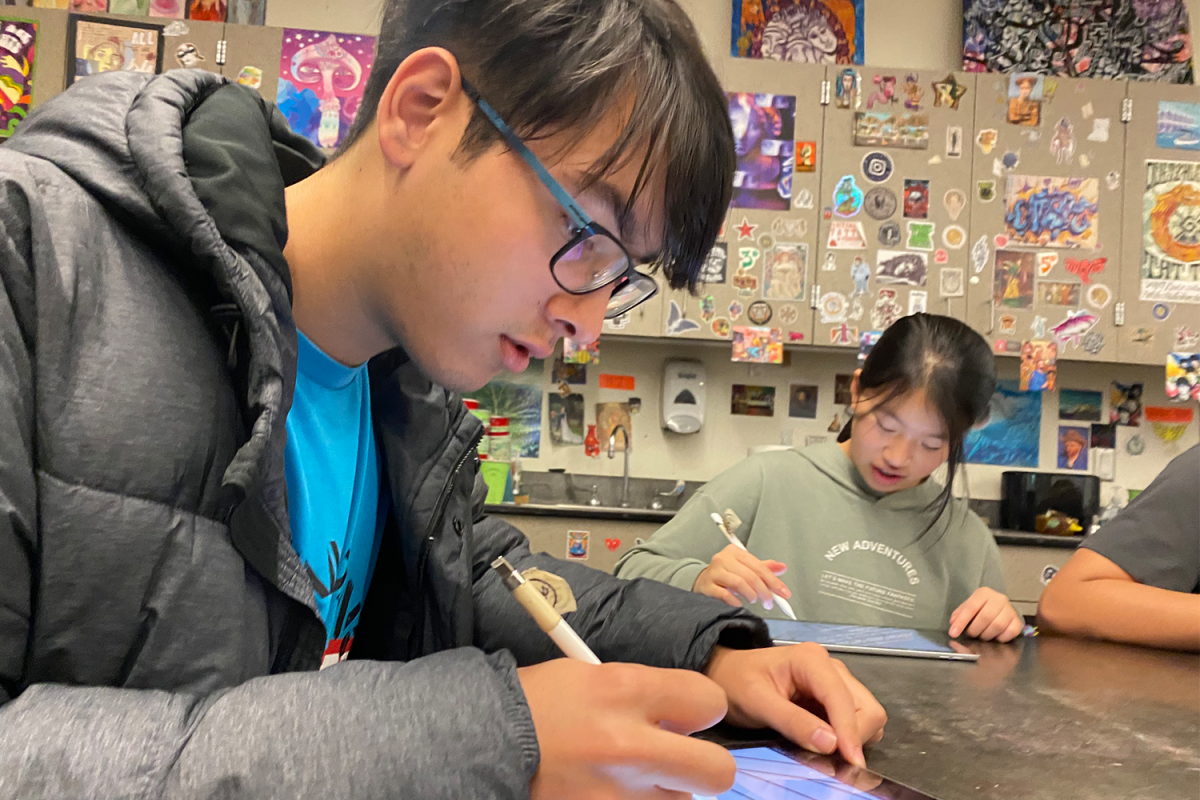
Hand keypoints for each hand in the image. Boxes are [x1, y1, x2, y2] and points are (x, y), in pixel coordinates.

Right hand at [519, 659, 735, 798]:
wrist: (485, 741)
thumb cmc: (539, 703)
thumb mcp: (593, 675)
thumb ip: (645, 692)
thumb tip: (684, 714)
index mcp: (626, 691)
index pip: (709, 702)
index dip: (701, 709)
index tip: (687, 714)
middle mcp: (629, 745)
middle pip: (716, 771)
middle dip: (704, 764)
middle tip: (679, 758)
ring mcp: (618, 794)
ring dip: (662, 790)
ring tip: (626, 775)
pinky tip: (609, 790)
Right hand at [693, 544, 789, 610]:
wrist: (703, 581)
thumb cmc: (727, 574)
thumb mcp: (746, 568)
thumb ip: (764, 568)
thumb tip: (782, 567)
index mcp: (735, 552)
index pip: (758, 566)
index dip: (773, 581)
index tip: (784, 593)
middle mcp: (723, 559)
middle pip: (750, 575)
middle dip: (764, 591)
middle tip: (769, 602)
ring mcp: (714, 572)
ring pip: (739, 583)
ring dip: (751, 595)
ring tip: (754, 600)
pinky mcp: (707, 585)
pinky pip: (724, 594)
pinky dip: (735, 601)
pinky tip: (739, 603)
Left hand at [704, 644, 886, 767]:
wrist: (725, 675)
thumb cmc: (736, 683)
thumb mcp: (757, 703)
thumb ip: (793, 722)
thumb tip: (832, 744)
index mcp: (812, 660)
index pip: (842, 699)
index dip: (850, 732)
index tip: (851, 764)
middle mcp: (830, 667)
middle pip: (866, 708)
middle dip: (855, 737)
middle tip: (835, 762)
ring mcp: (834, 683)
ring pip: (865, 716)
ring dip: (854, 738)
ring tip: (827, 754)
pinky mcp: (832, 698)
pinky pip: (853, 721)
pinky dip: (846, 737)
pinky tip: (825, 745)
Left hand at [949, 587, 1023, 641]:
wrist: (1002, 608)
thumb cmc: (982, 608)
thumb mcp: (969, 606)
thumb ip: (960, 614)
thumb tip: (953, 623)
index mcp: (984, 593)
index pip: (971, 607)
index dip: (961, 622)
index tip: (953, 633)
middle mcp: (999, 599)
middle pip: (985, 617)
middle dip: (974, 630)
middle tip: (971, 635)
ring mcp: (1010, 610)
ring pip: (998, 625)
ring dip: (986, 635)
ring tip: (981, 636)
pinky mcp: (1017, 621)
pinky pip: (1010, 633)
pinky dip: (1000, 638)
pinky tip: (994, 637)